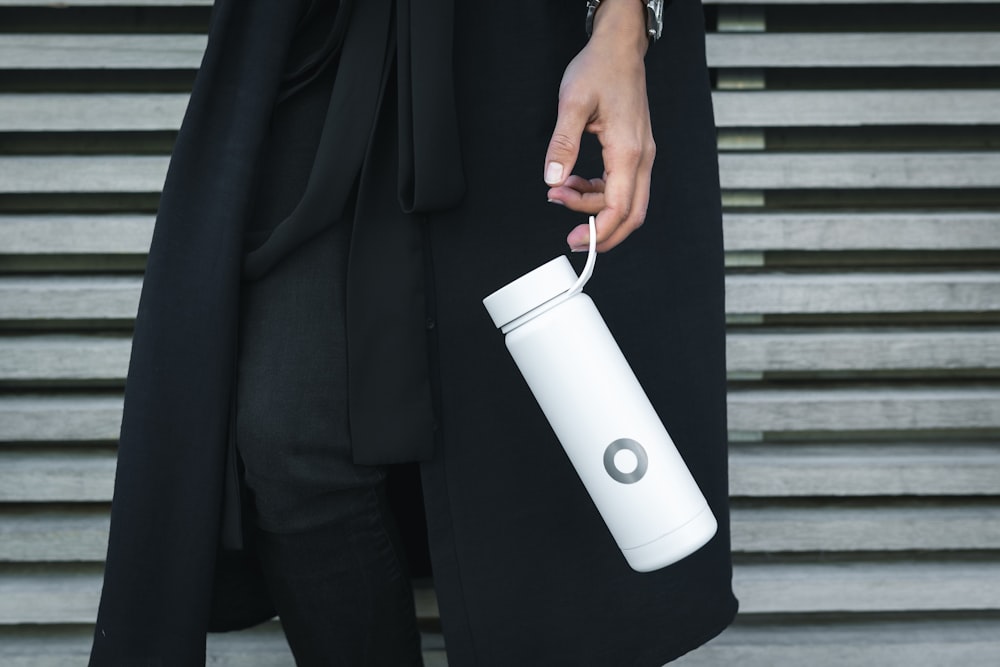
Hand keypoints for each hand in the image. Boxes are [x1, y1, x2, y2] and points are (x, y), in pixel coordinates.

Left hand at [544, 0, 654, 251]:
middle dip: (602, 233)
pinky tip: (574, 184)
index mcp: (628, 150)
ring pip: (626, 202)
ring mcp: (641, 155)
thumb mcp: (572, 104)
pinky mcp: (634, 152)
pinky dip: (597, 193)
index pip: (619, 208)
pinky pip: (620, 186)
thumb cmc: (600, 69)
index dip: (598, 231)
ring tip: (559, 193)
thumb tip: (554, 178)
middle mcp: (641, 157)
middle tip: (572, 238)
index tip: (576, 240)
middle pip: (631, 215)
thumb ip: (563, 144)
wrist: (619, 48)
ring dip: (592, 208)